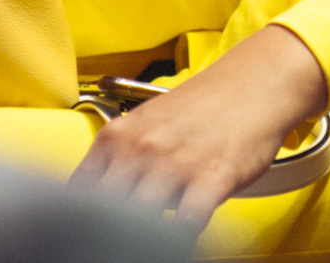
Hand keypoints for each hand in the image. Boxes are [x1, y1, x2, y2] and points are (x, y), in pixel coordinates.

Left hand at [71, 25, 328, 229]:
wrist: (252, 84)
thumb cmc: (201, 108)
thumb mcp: (146, 126)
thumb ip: (118, 160)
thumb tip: (93, 201)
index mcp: (117, 136)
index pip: (77, 192)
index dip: (76, 220)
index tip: (81, 233)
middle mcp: (140, 149)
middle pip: (103, 211)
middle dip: (103, 234)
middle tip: (109, 244)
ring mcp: (174, 164)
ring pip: (139, 220)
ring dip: (140, 239)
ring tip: (144, 246)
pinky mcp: (210, 178)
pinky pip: (186, 223)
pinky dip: (179, 240)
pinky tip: (177, 242)